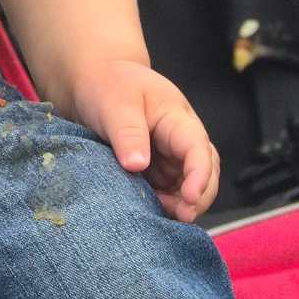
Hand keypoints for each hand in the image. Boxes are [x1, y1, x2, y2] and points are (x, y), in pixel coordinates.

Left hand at [69, 59, 219, 221]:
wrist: (93, 81)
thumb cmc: (108, 85)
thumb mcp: (115, 104)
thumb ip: (128, 133)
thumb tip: (137, 165)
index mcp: (177, 118)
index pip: (198, 148)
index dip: (199, 175)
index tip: (190, 197)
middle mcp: (180, 140)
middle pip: (205, 171)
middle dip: (199, 196)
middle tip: (181, 217)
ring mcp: (169, 157)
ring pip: (188, 185)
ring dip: (182, 204)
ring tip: (162, 216)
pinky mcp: (155, 170)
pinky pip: (168, 191)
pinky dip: (165, 204)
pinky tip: (151, 212)